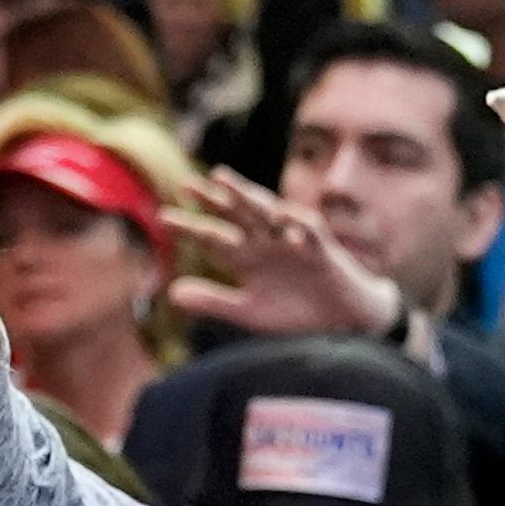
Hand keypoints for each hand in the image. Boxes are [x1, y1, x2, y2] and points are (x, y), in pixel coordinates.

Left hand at [165, 170, 399, 338]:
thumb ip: (213, 301)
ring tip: (223, 181)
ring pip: (268, 212)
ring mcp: (295, 242)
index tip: (163, 217)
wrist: (340, 324)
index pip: (214, 237)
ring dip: (247, 196)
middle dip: (213, 199)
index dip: (190, 227)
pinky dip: (297, 225)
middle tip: (186, 184)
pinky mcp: (323, 250)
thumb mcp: (248, 312)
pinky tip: (281, 218)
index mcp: (247, 257)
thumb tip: (171, 293)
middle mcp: (267, 242)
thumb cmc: (295, 312)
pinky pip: (311, 232)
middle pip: (236, 214)